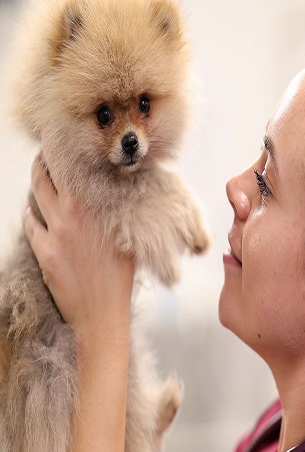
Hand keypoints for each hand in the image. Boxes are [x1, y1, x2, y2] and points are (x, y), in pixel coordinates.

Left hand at [24, 154, 134, 344]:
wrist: (103, 312)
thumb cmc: (121, 277)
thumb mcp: (127, 238)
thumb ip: (117, 212)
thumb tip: (114, 194)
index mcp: (95, 209)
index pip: (74, 168)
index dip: (62, 150)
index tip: (61, 140)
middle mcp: (73, 215)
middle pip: (47, 176)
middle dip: (43, 161)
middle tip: (45, 155)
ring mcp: (56, 233)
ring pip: (35, 195)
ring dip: (35, 183)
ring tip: (39, 177)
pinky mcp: (44, 252)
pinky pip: (30, 224)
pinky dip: (30, 215)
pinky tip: (33, 213)